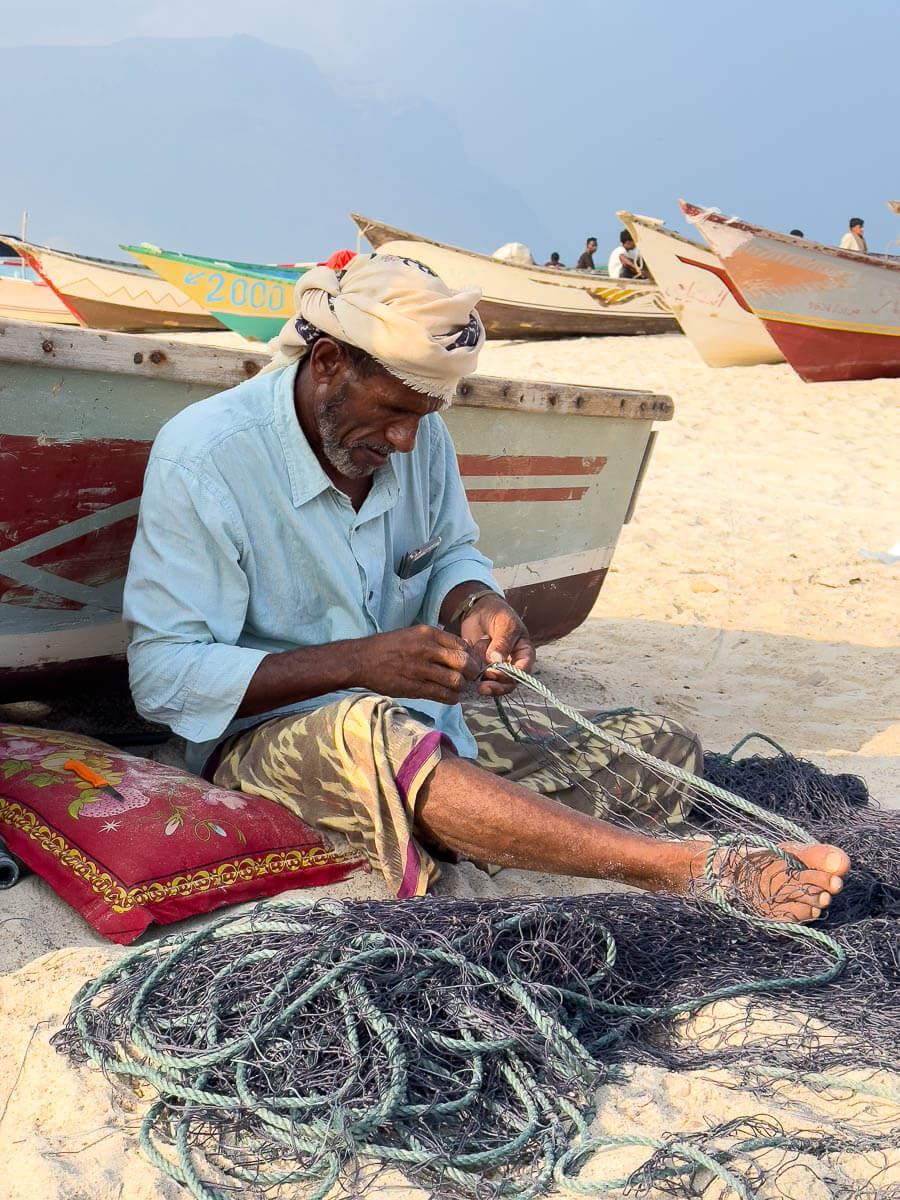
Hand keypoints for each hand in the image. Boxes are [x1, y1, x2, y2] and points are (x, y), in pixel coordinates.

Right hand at [352, 625, 480, 704]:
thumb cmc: (388, 646)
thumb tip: (464, 646)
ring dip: (461, 687)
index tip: (470, 663)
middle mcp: (427, 649)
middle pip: (463, 663)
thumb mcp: (413, 633)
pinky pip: (441, 695)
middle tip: (470, 677)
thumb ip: (437, 639)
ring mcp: (420, 669)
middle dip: (471, 672)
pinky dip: (451, 698)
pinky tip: (451, 697)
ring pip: (455, 681)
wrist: (361, 660)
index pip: (462, 645)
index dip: (471, 656)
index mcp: (428, 634)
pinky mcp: (413, 687)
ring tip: (458, 688)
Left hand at [460, 597, 535, 695]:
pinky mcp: (481, 666)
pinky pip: (475, 674)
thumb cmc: (499, 614)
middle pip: (508, 683)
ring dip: (482, 680)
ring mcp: (495, 667)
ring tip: (473, 671)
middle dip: (496, 686)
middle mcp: (512, 664)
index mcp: (524, 654)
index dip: (511, 676)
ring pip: (492, 683)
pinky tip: (466, 651)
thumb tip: (497, 661)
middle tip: (483, 686)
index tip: (497, 673)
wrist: (480, 609)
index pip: (523, 672)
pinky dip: (469, 668)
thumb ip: (503, 642)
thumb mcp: (505, 624)